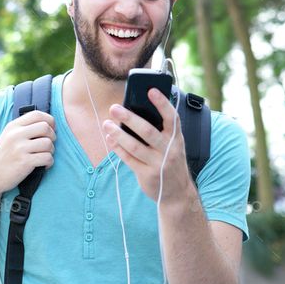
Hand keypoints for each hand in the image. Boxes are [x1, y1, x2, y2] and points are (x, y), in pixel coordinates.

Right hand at [0, 110, 55, 197]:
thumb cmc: (3, 157)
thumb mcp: (8, 136)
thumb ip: (24, 128)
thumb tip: (47, 124)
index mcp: (13, 126)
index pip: (37, 114)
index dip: (49, 120)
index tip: (50, 130)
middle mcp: (16, 135)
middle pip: (45, 127)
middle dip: (52, 136)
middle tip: (48, 145)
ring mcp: (20, 148)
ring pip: (48, 143)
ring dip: (51, 151)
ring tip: (44, 156)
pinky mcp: (25, 162)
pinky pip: (47, 158)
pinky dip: (49, 162)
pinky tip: (43, 165)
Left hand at [102, 88, 189, 202]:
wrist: (177, 193)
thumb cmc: (171, 161)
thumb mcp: (173, 145)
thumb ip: (161, 131)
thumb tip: (136, 112)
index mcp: (177, 138)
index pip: (172, 118)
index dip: (162, 103)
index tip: (151, 90)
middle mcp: (169, 150)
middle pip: (148, 131)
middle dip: (129, 118)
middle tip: (114, 108)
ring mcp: (158, 164)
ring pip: (135, 146)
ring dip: (118, 134)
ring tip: (106, 124)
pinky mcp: (147, 175)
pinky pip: (129, 159)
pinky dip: (118, 149)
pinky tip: (110, 140)